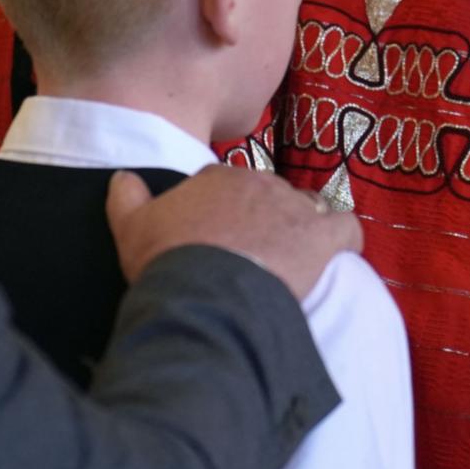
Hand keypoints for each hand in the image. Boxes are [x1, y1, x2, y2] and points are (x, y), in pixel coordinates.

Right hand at [105, 167, 360, 299]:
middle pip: (270, 193)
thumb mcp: (131, 227)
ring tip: (296, 253)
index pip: (227, 182)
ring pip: (309, 206)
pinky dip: (347, 238)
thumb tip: (122, 176)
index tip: (220, 231)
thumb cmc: (168, 259)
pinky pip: (348, 228)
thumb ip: (126, 197)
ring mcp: (294, 208)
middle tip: (255, 250)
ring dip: (305, 224)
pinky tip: (342, 252)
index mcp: (219, 178)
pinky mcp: (322, 237)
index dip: (225, 206)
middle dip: (266, 216)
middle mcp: (261, 184)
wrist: (205, 291)